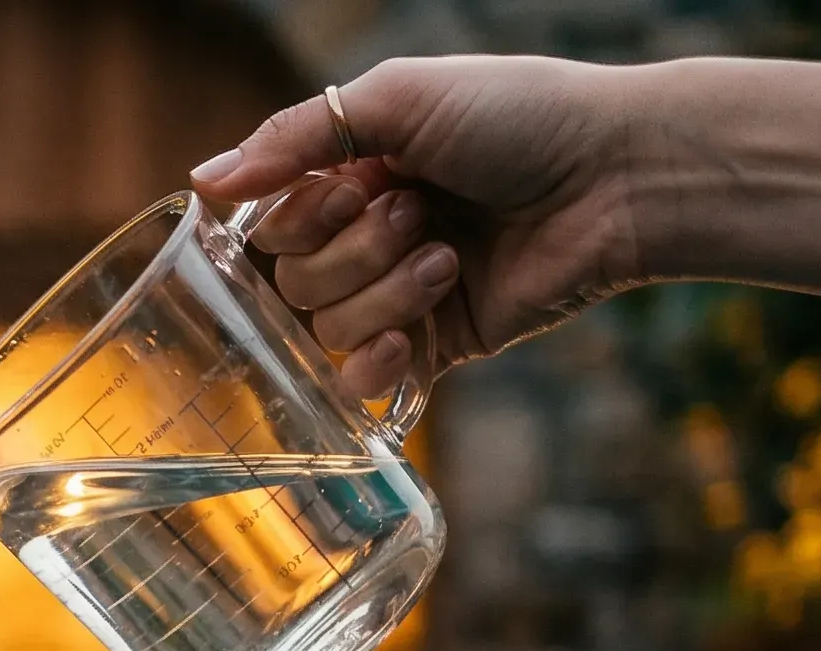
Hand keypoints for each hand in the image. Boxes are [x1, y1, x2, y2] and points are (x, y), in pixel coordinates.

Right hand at [192, 56, 654, 397]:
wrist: (618, 179)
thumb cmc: (521, 117)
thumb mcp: (400, 97)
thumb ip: (295, 136)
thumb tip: (202, 179)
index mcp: (354, 172)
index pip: (271, 223)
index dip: (299, 217)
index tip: (356, 186)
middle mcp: (369, 235)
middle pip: (293, 282)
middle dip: (351, 253)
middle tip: (418, 214)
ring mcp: (401, 295)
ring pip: (329, 329)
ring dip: (384, 293)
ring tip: (447, 258)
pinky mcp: (440, 346)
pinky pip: (366, 383)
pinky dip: (374, 366)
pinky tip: (409, 339)